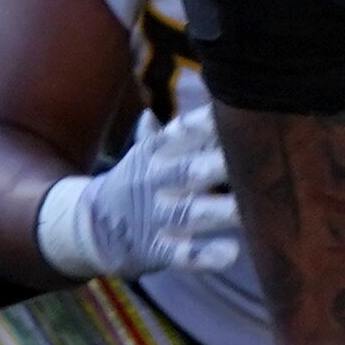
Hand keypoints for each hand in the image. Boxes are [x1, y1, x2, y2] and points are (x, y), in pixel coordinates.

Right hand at [33, 111, 241, 280]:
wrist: (90, 224)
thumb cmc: (135, 183)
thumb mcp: (147, 153)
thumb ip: (178, 129)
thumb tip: (203, 88)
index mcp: (156, 154)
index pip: (183, 134)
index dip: (207, 123)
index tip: (236, 112)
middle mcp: (155, 182)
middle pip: (189, 171)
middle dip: (219, 166)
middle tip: (254, 160)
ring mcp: (155, 217)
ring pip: (190, 214)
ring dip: (219, 212)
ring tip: (247, 211)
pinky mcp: (155, 250)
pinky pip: (180, 254)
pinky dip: (204, 256)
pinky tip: (230, 254)